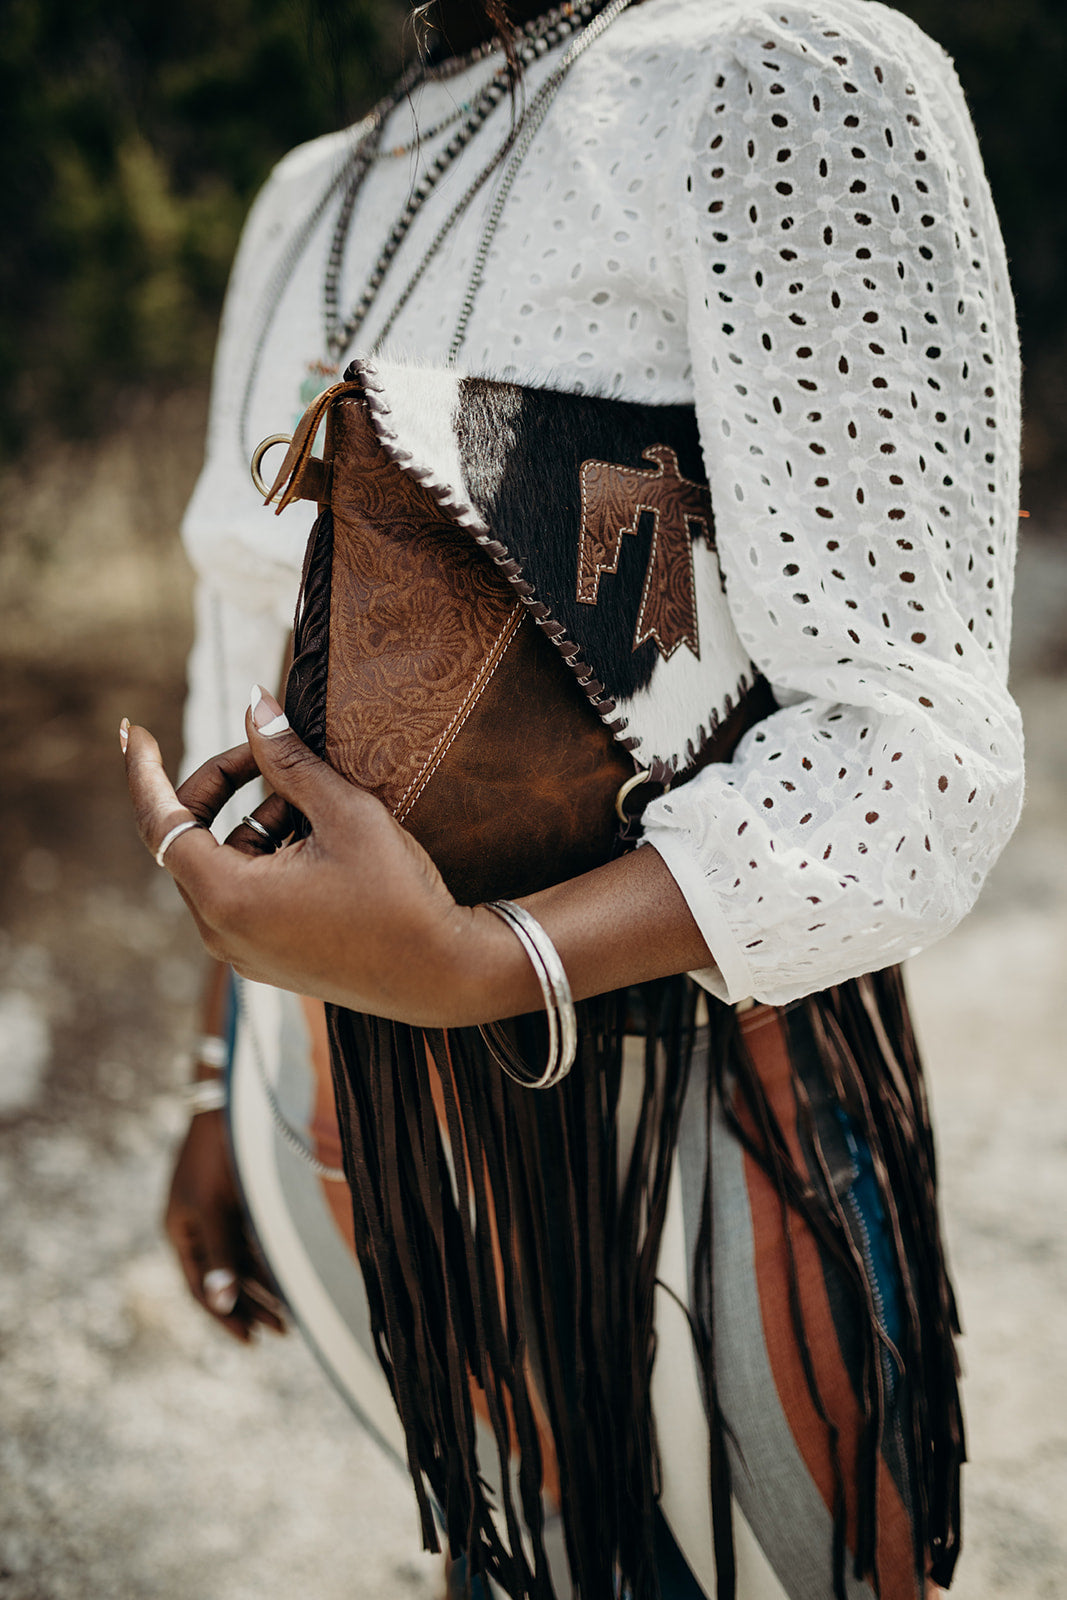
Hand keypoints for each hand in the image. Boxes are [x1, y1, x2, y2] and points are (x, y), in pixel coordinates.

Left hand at [121, 685, 714, 1025]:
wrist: (443, 974)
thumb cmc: (398, 894)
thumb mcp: (344, 812)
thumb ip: (289, 759)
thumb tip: (254, 705)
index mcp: (227, 897)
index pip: (162, 821)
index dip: (144, 771)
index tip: (132, 731)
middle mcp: (221, 931)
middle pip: (189, 838)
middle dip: (223, 786)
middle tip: (267, 751)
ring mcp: (241, 951)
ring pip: (221, 863)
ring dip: (254, 820)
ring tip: (314, 803)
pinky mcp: (266, 958)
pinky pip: (243, 892)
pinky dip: (265, 854)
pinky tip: (317, 840)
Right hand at [165, 1106, 285, 1341]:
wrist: (232, 1101)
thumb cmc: (217, 1153)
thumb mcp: (215, 1207)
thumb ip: (220, 1254)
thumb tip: (221, 1303)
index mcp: (180, 1230)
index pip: (200, 1287)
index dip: (224, 1315)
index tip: (249, 1340)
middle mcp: (198, 1225)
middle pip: (224, 1278)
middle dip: (251, 1305)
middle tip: (281, 1331)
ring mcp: (219, 1212)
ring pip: (242, 1261)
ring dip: (264, 1288)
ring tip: (289, 1314)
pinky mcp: (240, 1198)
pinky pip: (254, 1241)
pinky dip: (269, 1262)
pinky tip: (290, 1278)